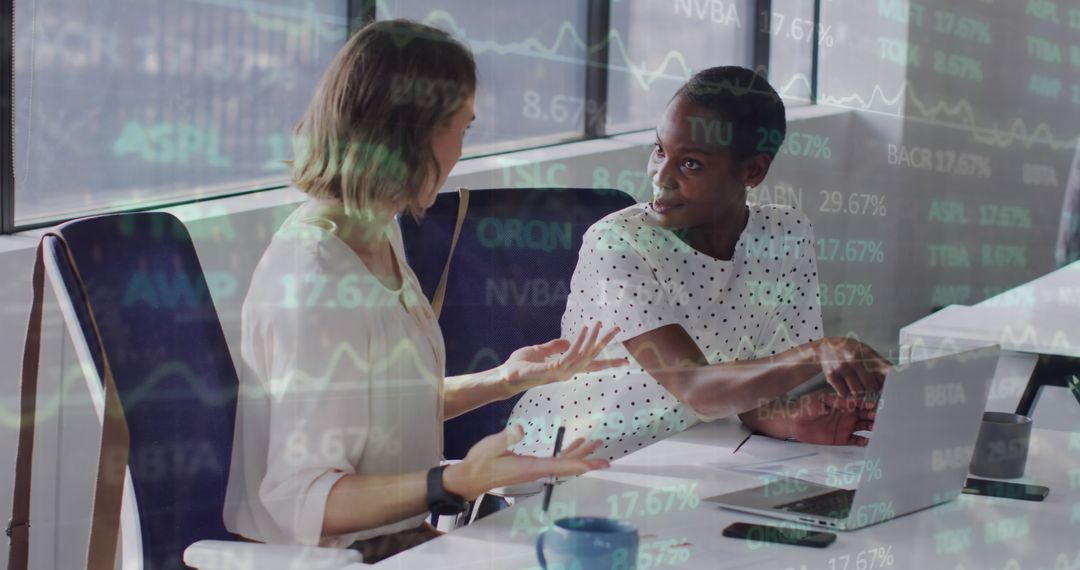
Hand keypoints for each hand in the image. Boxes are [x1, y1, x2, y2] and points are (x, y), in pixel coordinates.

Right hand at [443, 425, 609, 500]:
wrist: (470, 478)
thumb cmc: (479, 463)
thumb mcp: (490, 446)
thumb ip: (506, 437)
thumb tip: (520, 428)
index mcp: (530, 467)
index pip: (561, 466)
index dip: (581, 464)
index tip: (598, 464)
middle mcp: (536, 471)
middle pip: (568, 466)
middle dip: (587, 460)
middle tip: (606, 455)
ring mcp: (535, 470)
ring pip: (563, 463)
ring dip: (580, 453)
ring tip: (595, 442)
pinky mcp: (531, 466)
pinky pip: (555, 461)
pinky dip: (567, 453)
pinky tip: (574, 444)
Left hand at [501, 322, 627, 393]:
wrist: (505, 376)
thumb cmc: (520, 366)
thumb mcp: (538, 352)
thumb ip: (553, 347)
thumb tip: (567, 341)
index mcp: (566, 368)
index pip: (591, 365)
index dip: (608, 361)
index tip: (626, 360)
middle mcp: (567, 372)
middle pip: (592, 357)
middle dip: (605, 343)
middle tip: (619, 329)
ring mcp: (561, 372)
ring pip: (584, 355)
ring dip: (593, 338)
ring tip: (600, 323)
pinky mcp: (552, 369)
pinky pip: (570, 354)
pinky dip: (580, 341)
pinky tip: (586, 329)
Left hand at [787, 392, 875, 445]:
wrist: (793, 422)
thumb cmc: (806, 407)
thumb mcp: (821, 399)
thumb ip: (838, 401)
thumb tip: (855, 401)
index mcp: (843, 404)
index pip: (859, 403)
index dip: (868, 404)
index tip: (876, 406)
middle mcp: (847, 415)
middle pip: (865, 415)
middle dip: (874, 416)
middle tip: (881, 418)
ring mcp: (845, 427)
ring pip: (864, 427)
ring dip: (872, 428)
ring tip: (879, 429)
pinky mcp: (841, 439)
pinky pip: (856, 441)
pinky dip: (864, 441)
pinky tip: (869, 441)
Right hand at [810, 337, 890, 397]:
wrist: (825, 347)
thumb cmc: (849, 351)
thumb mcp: (865, 351)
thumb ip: (879, 364)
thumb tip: (894, 380)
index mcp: (868, 353)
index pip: (885, 370)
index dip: (891, 382)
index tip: (893, 390)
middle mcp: (855, 359)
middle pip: (871, 387)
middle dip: (873, 391)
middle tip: (872, 391)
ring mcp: (843, 367)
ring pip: (858, 392)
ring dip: (860, 394)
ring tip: (858, 388)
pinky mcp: (832, 376)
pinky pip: (844, 394)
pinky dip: (847, 394)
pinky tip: (847, 387)